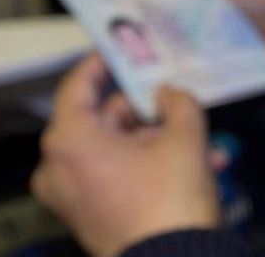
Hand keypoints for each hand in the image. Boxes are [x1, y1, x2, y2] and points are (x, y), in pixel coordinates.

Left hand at [32, 54, 220, 256]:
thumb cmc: (169, 202)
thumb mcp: (185, 139)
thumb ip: (179, 103)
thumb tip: (170, 94)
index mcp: (70, 139)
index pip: (77, 84)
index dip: (102, 62)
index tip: (120, 48)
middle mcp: (59, 166)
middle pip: (104, 119)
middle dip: (149, 112)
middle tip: (179, 100)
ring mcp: (71, 195)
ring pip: (119, 150)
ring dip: (161, 142)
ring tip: (206, 143)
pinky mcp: (89, 216)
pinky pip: (118, 177)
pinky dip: (151, 167)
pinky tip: (197, 166)